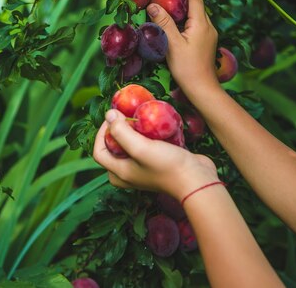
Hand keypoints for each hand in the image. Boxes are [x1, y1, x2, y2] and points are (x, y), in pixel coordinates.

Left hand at [93, 109, 218, 200]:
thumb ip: (121, 132)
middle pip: (112, 150)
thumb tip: (109, 114)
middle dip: (116, 132)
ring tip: (140, 119)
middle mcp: (128, 173)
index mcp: (119, 173)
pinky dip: (145, 137)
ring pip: (129, 148)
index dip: (101, 133)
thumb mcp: (140, 147)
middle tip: (126, 117)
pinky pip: (144, 148)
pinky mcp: (156, 165)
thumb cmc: (167, 166)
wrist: (197, 181)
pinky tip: (154, 126)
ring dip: (132, 133)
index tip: (113, 117)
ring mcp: (143, 170)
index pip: (99, 151)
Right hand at [146, 0, 218, 94]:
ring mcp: (209, 35)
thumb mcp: (172, 44)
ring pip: (196, 15)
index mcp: (201, 24)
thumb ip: (163, 23)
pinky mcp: (206, 43)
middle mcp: (208, 26)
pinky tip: (174, 29)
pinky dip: (185, 21)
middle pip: (196, 4)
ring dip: (183, 11)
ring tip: (166, 12)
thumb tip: (153, 5)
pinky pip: (196, 25)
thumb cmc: (187, 68)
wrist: (201, 88)